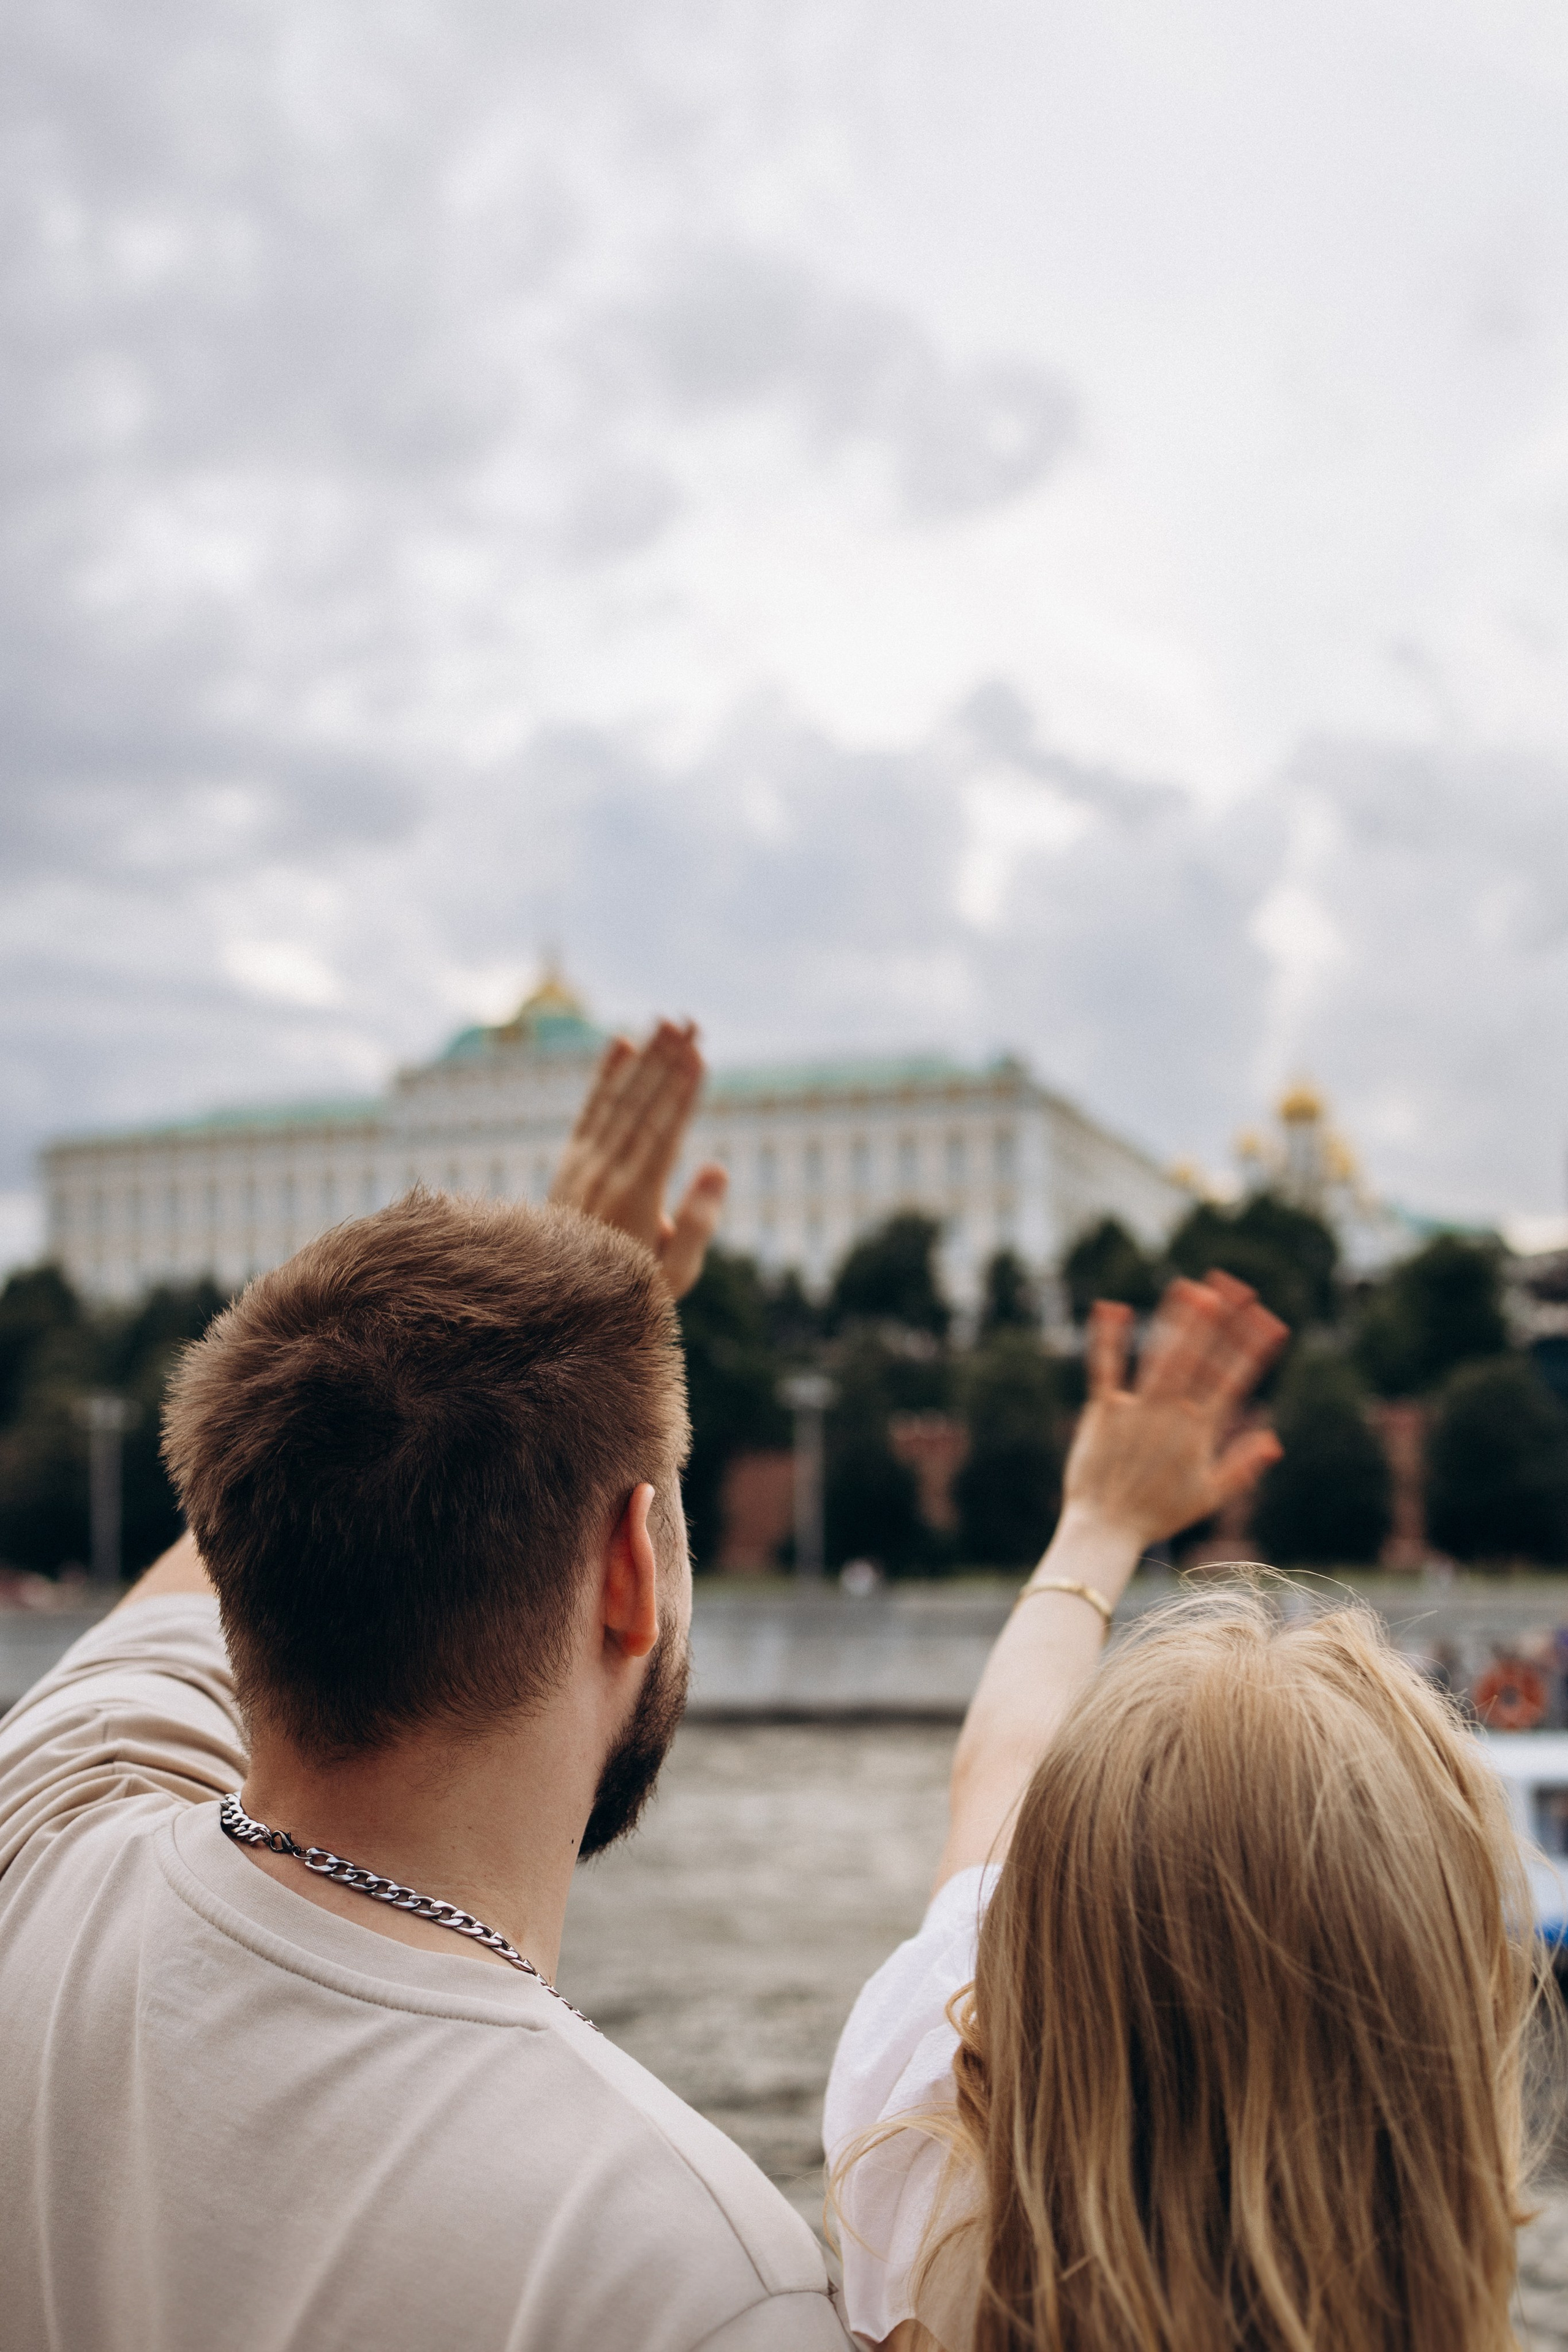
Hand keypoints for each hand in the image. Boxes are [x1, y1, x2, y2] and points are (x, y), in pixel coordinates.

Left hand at [549, 1020, 728, 1298]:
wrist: (554, 1304)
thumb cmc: (628, 1293)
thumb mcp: (673, 1274)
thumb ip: (697, 1223)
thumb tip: (718, 1167)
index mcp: (635, 1198)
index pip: (664, 1132)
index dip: (682, 1091)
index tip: (699, 1054)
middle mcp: (605, 1173)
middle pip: (642, 1105)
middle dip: (668, 1061)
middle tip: (690, 1021)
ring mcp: (583, 1165)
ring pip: (618, 1099)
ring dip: (644, 1057)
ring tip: (665, 1021)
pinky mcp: (570, 1163)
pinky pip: (591, 1110)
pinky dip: (607, 1076)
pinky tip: (621, 1044)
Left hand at [1062, 1271, 1286, 1550]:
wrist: (1107, 1528)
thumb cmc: (1158, 1513)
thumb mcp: (1208, 1496)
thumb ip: (1242, 1468)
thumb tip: (1273, 1441)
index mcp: (1199, 1431)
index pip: (1233, 1379)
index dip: (1253, 1348)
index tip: (1271, 1320)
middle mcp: (1171, 1414)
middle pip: (1200, 1357)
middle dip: (1220, 1320)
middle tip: (1237, 1286)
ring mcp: (1136, 1409)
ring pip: (1161, 1355)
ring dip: (1178, 1320)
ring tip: (1194, 1287)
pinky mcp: (1102, 1411)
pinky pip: (1104, 1367)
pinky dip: (1108, 1338)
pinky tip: (1112, 1307)